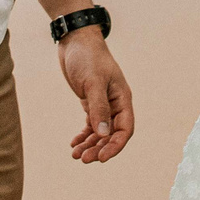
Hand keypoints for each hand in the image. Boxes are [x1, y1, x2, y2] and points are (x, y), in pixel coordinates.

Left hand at [57, 29, 134, 164]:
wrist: (75, 40)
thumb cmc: (87, 57)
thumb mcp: (93, 81)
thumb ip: (98, 107)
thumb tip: (104, 133)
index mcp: (122, 98)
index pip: (125, 129)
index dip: (115, 146)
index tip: (101, 158)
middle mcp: (115, 103)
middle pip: (111, 134)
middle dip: (99, 148)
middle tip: (82, 159)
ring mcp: (103, 103)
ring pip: (100, 132)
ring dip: (90, 144)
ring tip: (75, 155)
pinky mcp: (90, 101)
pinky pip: (91, 124)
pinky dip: (83, 135)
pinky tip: (74, 143)